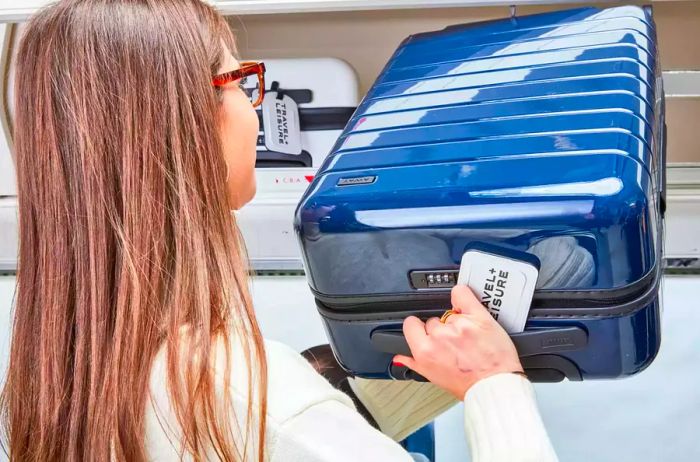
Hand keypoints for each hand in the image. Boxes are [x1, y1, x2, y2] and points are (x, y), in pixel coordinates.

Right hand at [393, 285, 523, 399]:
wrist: (495, 386)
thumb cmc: (468, 385)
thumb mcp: (435, 378)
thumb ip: (413, 363)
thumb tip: (400, 357)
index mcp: (425, 352)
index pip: (410, 324)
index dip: (418, 328)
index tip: (426, 331)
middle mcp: (440, 337)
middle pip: (433, 320)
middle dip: (442, 330)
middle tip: (455, 343)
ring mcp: (459, 326)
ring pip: (449, 314)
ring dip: (457, 321)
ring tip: (469, 337)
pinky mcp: (477, 318)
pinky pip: (462, 294)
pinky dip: (461, 295)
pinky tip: (463, 303)